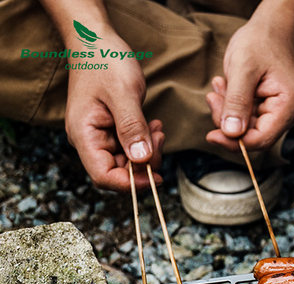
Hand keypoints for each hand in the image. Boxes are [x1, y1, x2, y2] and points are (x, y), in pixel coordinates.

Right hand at [65, 32, 163, 190]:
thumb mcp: (123, 93)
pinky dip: (147, 142)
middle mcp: (90, 141)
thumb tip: (141, 160)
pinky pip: (132, 148)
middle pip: (119, 173)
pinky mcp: (113, 132)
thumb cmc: (104, 60)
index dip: (130, 184)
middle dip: (145, 164)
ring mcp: (101, 138)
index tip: (155, 177)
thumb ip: (131, 127)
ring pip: (129, 163)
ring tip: (158, 129)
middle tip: (160, 138)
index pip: (104, 176)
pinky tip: (154, 126)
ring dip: (149, 151)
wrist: (96, 41)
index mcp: (84, 135)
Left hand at [205, 19, 293, 151]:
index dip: (234, 142)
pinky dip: (236, 107)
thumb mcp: (243, 68)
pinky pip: (253, 118)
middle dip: (229, 122)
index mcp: (290, 105)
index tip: (212, 135)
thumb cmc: (263, 41)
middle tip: (214, 97)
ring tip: (221, 86)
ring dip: (230, 111)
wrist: (274, 27)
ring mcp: (287, 113)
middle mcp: (293, 113)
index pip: (261, 139)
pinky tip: (229, 88)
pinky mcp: (278, 109)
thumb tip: (231, 133)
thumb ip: (237, 102)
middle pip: (255, 135)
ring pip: (251, 128)